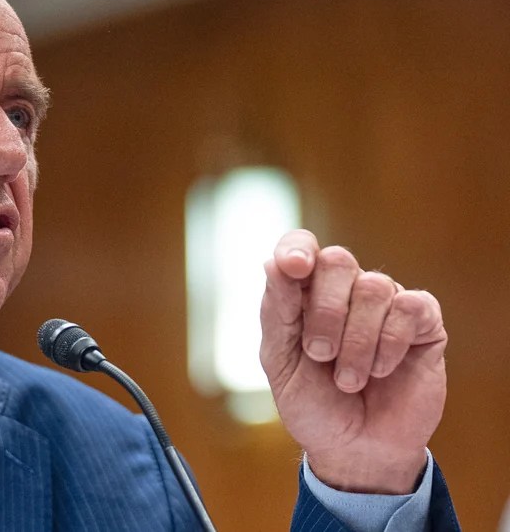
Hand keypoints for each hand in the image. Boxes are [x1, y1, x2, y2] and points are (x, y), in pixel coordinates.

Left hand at [259, 229, 447, 492]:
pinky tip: (381, 371)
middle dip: (326, 312)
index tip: (294, 267)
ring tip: (349, 378)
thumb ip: (277, 311)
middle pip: (338, 260)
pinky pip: (410, 307)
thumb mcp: (280, 361)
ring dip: (356, 341)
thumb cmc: (312, 403)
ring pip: (375, 286)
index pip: (301, 246)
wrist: (354, 450)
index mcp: (304, 292)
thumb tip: (273, 262)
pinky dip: (389, 344)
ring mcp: (386, 303)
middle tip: (320, 355)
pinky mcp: (424, 322)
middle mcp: (346, 289)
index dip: (297, 248)